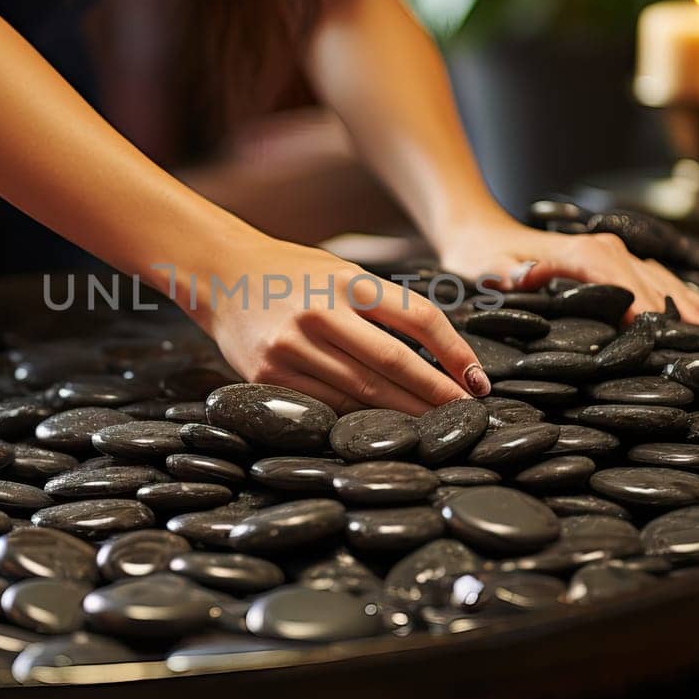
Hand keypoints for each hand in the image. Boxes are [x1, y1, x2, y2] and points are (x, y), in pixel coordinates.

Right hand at [180, 235, 487, 413]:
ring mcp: (292, 347)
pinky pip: (326, 405)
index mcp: (346, 280)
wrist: (220, 275)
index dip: (455, 352)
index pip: (418, 317)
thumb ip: (382, 305)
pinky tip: (384, 427)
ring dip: (404, 413)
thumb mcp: (340, 271)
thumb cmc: (292, 274)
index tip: (478, 378)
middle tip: (467, 414)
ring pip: (362, 393)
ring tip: (435, 426)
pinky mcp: (269, 375)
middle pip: (395, 363)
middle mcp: (320, 313)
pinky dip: (360, 419)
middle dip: (437, 394)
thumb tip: (440, 353)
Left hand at [437, 215, 698, 324]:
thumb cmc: (480, 257)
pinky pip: (655, 277)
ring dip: (692, 302)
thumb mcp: (486, 268)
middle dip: (682, 311)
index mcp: (578, 254)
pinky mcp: (613, 260)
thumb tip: (525, 275)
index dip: (644, 309)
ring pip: (660, 278)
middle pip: (651, 283)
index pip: (620, 283)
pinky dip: (683, 293)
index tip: (668, 336)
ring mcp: (612, 252)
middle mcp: (603, 248)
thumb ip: (506, 272)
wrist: (478, 232)